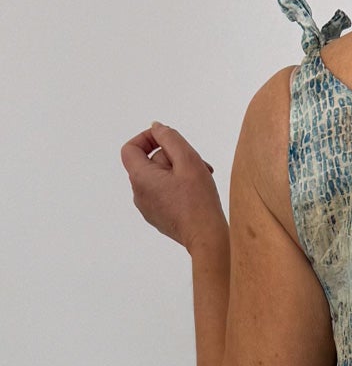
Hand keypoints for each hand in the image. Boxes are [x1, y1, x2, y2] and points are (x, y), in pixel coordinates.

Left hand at [121, 121, 225, 252]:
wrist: (206, 237)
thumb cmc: (198, 201)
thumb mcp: (187, 159)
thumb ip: (170, 138)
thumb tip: (157, 128)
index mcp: (141, 178)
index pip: (131, 148)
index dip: (147, 138)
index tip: (167, 139)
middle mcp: (139, 194)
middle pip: (150, 163)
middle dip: (174, 157)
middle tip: (197, 163)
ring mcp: (148, 208)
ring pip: (159, 179)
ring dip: (179, 172)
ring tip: (201, 178)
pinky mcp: (158, 217)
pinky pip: (163, 194)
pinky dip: (178, 188)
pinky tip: (197, 193)